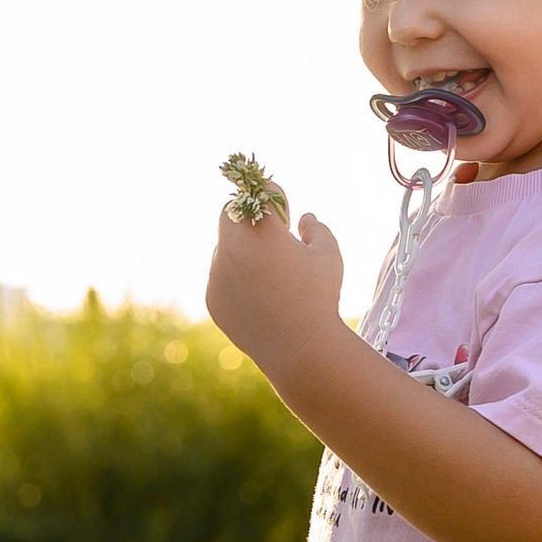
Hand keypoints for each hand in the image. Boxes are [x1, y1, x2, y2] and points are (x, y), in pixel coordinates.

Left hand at [205, 202, 345, 376]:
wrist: (299, 349)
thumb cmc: (319, 298)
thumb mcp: (328, 255)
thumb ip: (316, 228)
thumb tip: (304, 218)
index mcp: (262, 230)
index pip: (260, 192)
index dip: (276, 197)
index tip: (285, 213)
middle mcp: (232, 248)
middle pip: (229, 213)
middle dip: (248, 215)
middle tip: (272, 233)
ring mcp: (217, 274)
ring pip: (224, 247)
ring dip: (242, 248)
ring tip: (271, 272)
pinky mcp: (213, 298)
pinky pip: (221, 277)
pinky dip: (236, 277)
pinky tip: (261, 295)